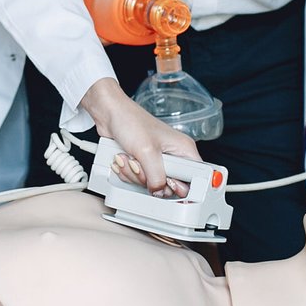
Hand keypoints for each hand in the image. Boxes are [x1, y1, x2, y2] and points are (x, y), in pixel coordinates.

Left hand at [79, 78, 201, 196]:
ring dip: (134, 175)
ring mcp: (157, 162)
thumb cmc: (131, 121)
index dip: (182, 186)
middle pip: (169, 186)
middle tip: (142, 166)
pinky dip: (127, 173)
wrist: (109, 114)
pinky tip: (124, 159)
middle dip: (149, 179)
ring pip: (151, 185)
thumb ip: (156, 176)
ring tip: (130, 158)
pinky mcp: (143, 164)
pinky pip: (138, 180)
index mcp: (183, 150)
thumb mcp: (147, 150)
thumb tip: (159, 191)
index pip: (195, 179)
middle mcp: (173, 157)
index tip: (168, 184)